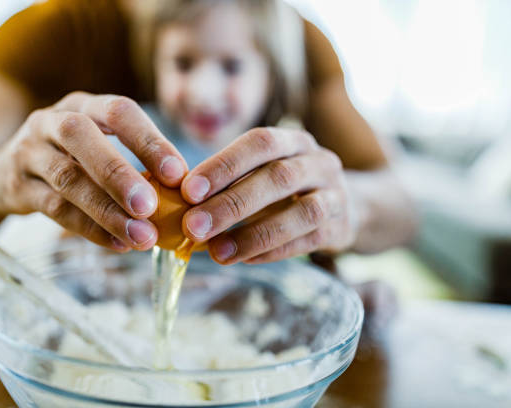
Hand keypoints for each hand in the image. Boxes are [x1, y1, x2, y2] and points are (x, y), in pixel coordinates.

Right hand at [0, 92, 187, 251]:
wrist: (4, 172)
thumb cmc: (71, 157)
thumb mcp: (97, 144)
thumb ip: (132, 160)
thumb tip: (182, 192)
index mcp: (83, 105)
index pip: (118, 111)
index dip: (148, 140)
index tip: (177, 173)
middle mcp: (51, 121)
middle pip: (79, 135)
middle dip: (118, 172)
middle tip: (150, 206)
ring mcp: (29, 152)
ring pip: (67, 178)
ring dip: (107, 210)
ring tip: (141, 236)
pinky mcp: (16, 186)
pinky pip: (55, 209)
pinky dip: (90, 229)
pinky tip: (118, 244)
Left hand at [180, 127, 355, 263]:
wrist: (344, 206)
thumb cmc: (285, 189)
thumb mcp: (263, 173)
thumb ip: (229, 183)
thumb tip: (178, 205)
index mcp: (294, 141)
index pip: (260, 142)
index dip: (224, 164)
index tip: (189, 190)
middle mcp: (319, 162)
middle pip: (278, 177)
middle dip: (231, 203)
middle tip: (193, 226)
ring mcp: (336, 195)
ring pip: (301, 212)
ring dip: (254, 234)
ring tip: (217, 252)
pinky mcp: (342, 227)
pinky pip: (309, 241)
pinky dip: (273, 251)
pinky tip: (243, 260)